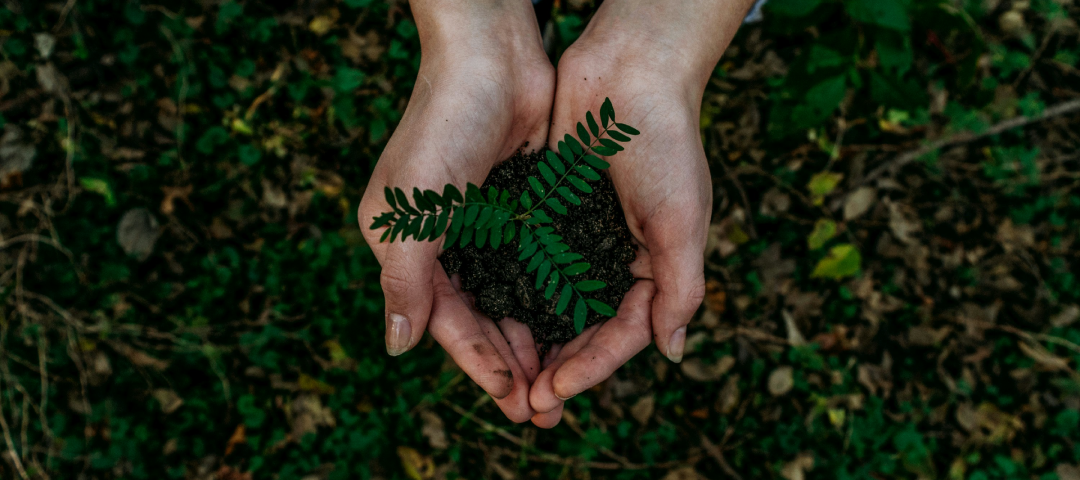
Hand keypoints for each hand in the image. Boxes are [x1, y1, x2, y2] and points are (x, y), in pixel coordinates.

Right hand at [358, 0, 552, 421]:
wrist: (492, 57)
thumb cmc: (442, 128)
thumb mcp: (411, 211)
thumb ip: (404, 280)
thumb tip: (396, 347)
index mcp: (406, 246)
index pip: (444, 320)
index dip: (477, 362)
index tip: (512, 398)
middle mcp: (443, 241)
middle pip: (480, 318)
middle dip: (510, 364)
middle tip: (543, 408)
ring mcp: (484, 226)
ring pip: (511, 298)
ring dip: (534, 339)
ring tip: (561, 381)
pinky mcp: (521, 208)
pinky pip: (536, 266)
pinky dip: (551, 298)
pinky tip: (575, 326)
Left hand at [527, 0, 753, 427]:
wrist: (629, 72)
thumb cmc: (665, 143)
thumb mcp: (682, 220)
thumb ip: (680, 288)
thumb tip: (671, 353)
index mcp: (654, 267)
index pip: (622, 334)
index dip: (591, 367)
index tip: (556, 390)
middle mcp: (615, 259)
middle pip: (584, 329)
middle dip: (558, 367)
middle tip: (526, 403)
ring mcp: (580, 238)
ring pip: (552, 304)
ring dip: (532, 340)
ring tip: (505, 375)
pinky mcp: (548, 213)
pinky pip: (529, 263)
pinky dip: (513, 292)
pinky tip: (488, 316)